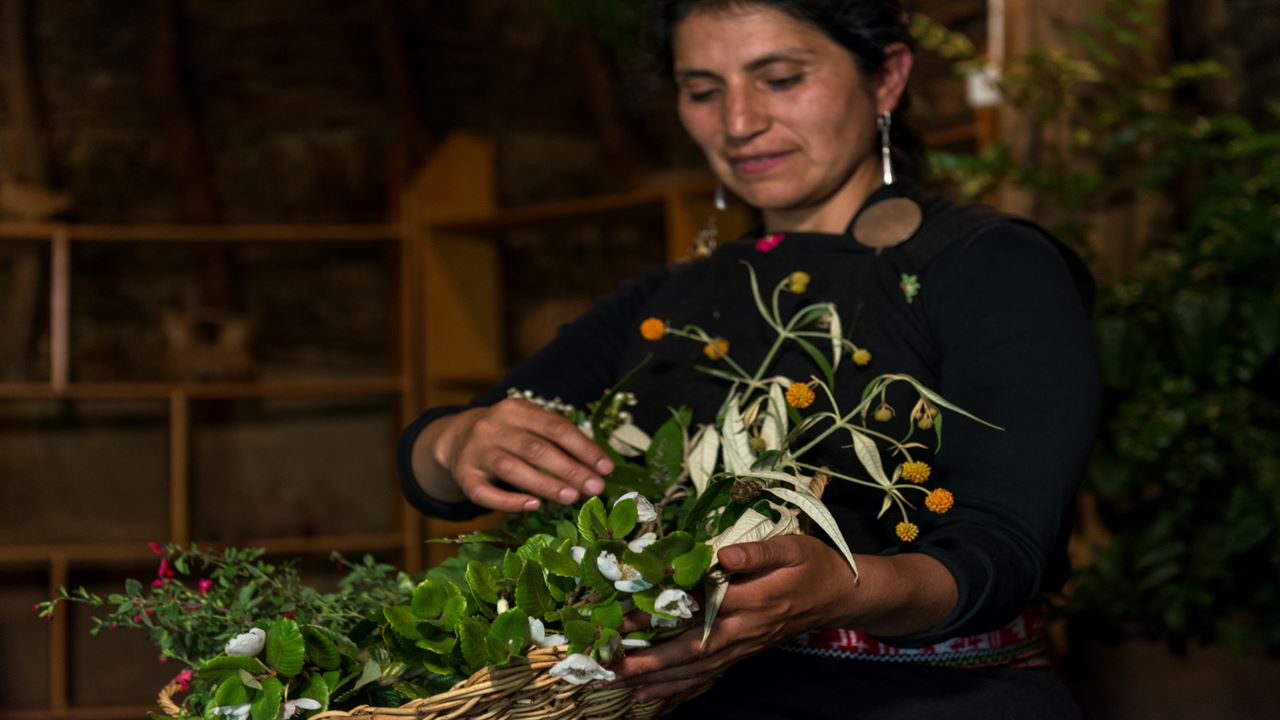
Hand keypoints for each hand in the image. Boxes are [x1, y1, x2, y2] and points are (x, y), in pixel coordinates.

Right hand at [433, 397, 613, 511]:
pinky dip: (510, 500)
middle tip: (595, 488)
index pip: (556, 427)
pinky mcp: (464, 476)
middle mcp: (493, 427)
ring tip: (572, 498)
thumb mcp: (528, 424)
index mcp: (516, 409)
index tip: (606, 468)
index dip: (584, 448)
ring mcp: (476, 451)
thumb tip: (597, 466)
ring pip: (512, 469)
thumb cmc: (507, 434)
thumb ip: (556, 439)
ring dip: (545, 484)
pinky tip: (533, 506)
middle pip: (536, 449)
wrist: (456, 437)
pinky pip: (485, 493)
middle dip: (570, 469)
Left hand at [610, 534, 856, 700]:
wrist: (840, 596)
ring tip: (622, 685)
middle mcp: (744, 630)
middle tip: (612, 668)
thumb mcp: (792, 548)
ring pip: (697, 670)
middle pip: (692, 651)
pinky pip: (709, 676)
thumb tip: (721, 554)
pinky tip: (654, 696)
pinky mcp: (743, 653)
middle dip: (651, 662)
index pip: (698, 609)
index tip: (625, 618)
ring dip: (659, 680)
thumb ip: (757, 553)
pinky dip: (680, 689)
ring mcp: (743, 646)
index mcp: (752, 600)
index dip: (661, 615)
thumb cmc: (814, 565)